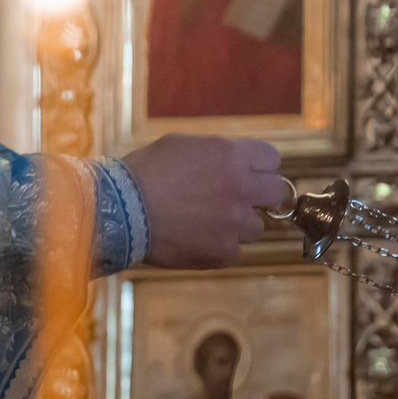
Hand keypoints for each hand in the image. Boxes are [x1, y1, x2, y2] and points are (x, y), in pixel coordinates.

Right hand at [122, 134, 287, 269]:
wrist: (121, 210)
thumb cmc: (145, 173)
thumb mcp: (183, 145)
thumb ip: (218, 153)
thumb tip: (235, 161)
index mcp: (232, 157)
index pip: (272, 160)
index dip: (260, 167)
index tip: (249, 174)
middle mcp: (241, 188)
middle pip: (277, 192)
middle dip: (260, 195)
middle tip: (237, 199)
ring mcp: (235, 224)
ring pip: (256, 226)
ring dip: (237, 224)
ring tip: (205, 222)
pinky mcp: (223, 252)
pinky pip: (235, 250)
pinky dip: (219, 247)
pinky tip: (195, 238)